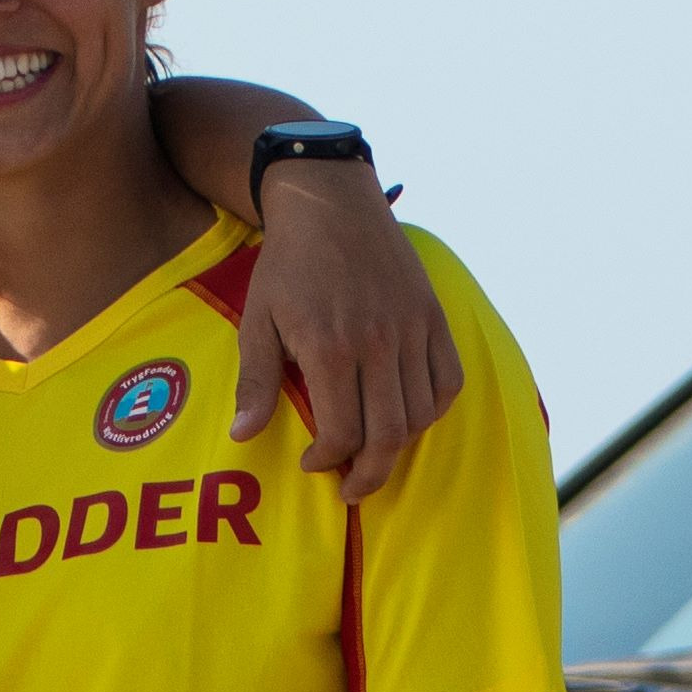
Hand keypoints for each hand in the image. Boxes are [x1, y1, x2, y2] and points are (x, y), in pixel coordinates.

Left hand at [237, 160, 450, 494]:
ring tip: (374, 452)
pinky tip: (407, 415)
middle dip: (369, 475)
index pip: (342, 433)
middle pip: (388, 436)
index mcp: (330, 348)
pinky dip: (431, 409)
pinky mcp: (432, 316)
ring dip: (398, 445)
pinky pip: (447, 381)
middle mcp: (378, 344)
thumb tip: (244, 437)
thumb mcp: (257, 319)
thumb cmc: (287, 264)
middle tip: (351, 488)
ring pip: (420, 415)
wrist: (330, 202)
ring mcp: (412, 329)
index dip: (327, 461)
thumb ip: (255, 381)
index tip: (311, 463)